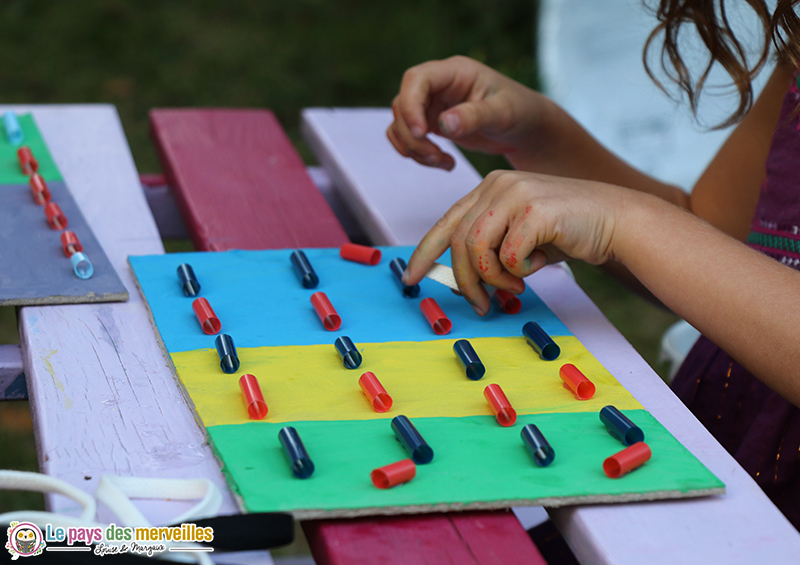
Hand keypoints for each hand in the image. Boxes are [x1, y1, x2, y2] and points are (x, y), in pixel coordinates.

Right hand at [387, 56, 549, 170]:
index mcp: (455, 72)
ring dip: (414, 148)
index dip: (411, 105)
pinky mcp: (432, 123)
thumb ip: (474, 116)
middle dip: (413, 136)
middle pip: (403, 104)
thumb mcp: (502, 113)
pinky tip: (445, 163)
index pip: (417, 79)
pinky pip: (410, 138)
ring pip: (402, 124)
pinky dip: (419, 155)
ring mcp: (433, 104)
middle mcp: (439, 85)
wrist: (526, 129)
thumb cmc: (520, 112)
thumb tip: (445, 123)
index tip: (422, 133)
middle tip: (435, 157)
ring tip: (442, 162)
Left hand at [403, 170, 623, 314]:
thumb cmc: (566, 233)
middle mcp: (497, 185)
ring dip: (493, 278)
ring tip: (516, 286)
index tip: (411, 278)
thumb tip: (462, 283)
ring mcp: (515, 193)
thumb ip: (490, 250)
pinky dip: (520, 271)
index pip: (446, 223)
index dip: (425, 253)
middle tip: (482, 305)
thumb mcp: (518, 239)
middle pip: (459, 241)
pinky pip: (510, 255)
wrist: (616, 220)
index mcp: (489, 189)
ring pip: (477, 248)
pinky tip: (539, 265)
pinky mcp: (535, 209)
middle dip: (466, 281)